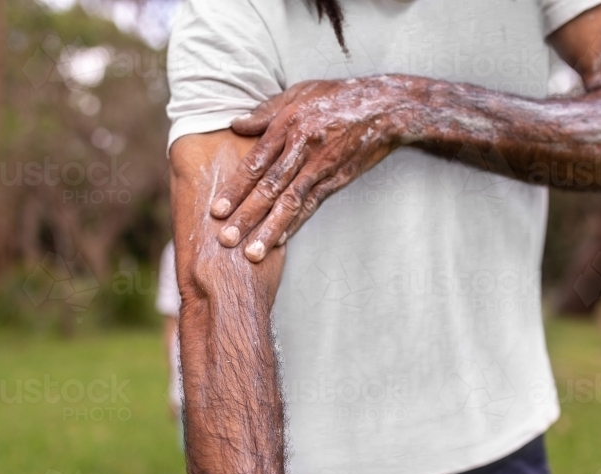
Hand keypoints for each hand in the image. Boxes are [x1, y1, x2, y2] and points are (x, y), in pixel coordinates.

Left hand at [210, 77, 404, 261]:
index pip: (254, 163)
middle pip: (268, 188)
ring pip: (290, 202)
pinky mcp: (337, 179)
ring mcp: (320, 166)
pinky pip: (312, 204)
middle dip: (245, 216)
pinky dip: (296, 223)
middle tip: (226, 239)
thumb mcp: (298, 93)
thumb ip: (265, 112)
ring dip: (269, 229)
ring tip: (252, 252)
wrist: (385, 106)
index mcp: (287, 125)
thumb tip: (235, 125)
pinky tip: (280, 240)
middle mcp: (301, 148)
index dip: (234, 188)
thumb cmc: (337, 96)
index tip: (216, 210)